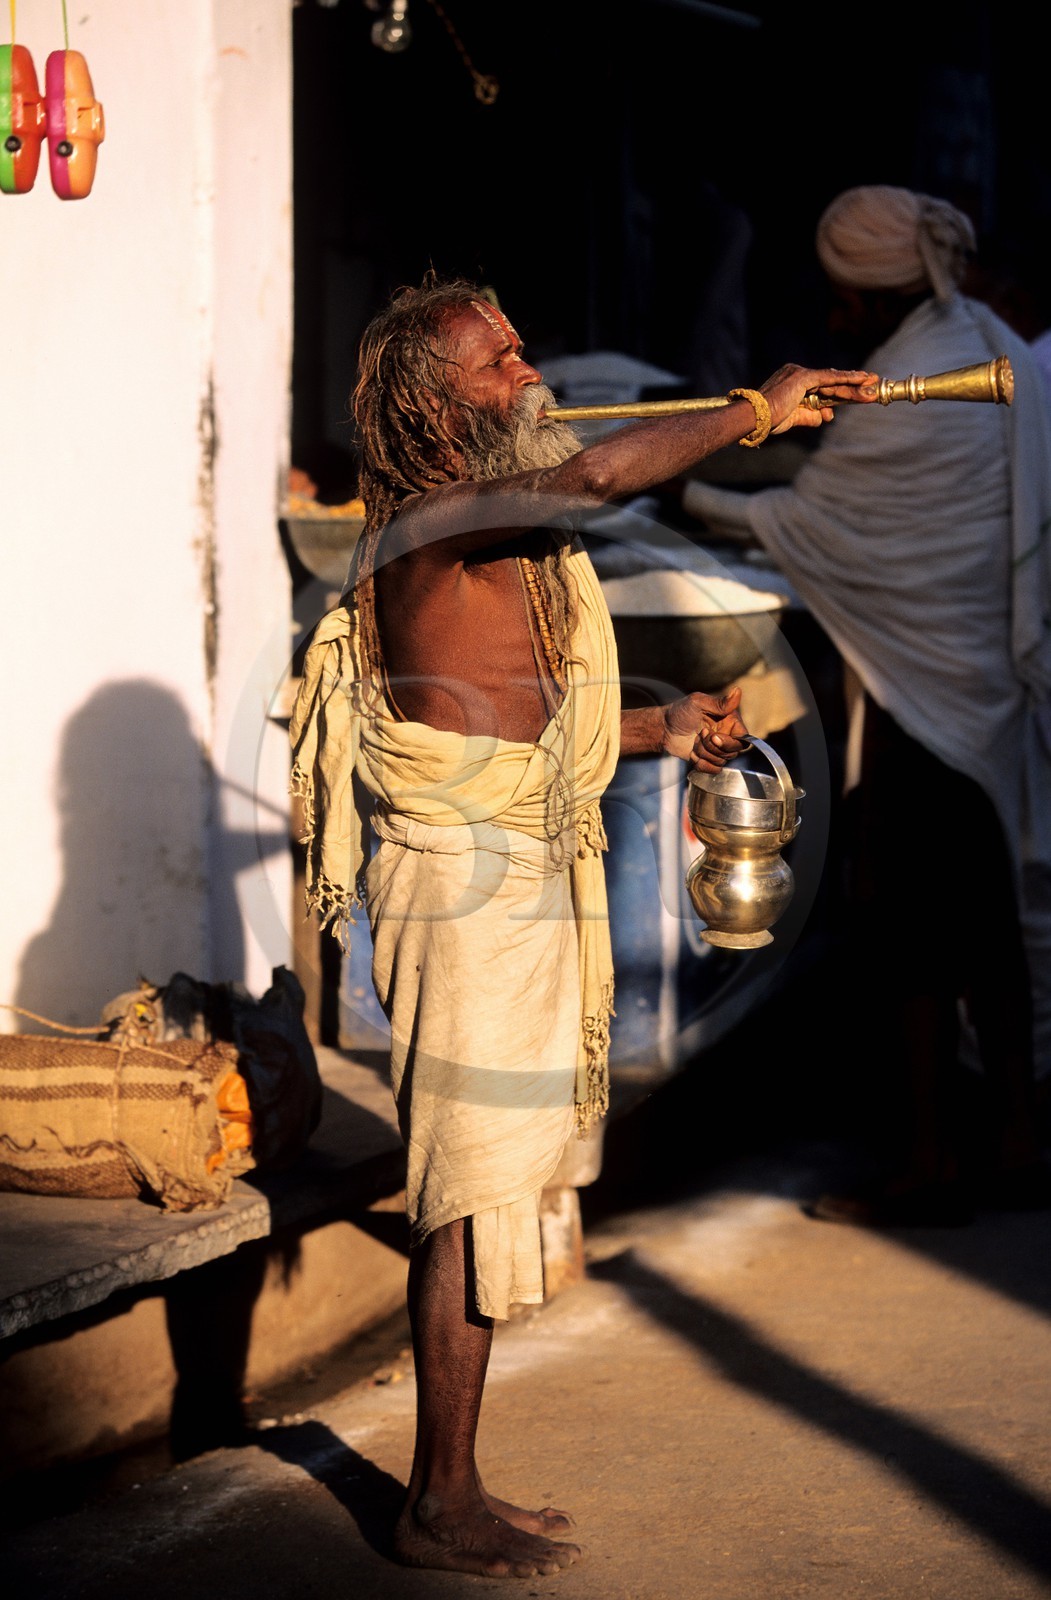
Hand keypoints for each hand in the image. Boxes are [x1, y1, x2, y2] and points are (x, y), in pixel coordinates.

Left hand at [661, 686, 749, 771]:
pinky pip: (714, 769)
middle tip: (700, 734)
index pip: (743, 738)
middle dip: (714, 747)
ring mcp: (717, 748)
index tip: (714, 737)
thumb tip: (737, 691)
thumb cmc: (680, 712)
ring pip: (722, 760)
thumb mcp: (698, 702)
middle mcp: (726, 735)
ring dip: (705, 753)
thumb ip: (719, 702)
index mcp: (729, 720)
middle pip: (733, 751)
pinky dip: (703, 765)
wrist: (664, 728)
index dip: (731, 741)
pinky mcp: (708, 759)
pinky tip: (694, 755)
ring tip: (695, 741)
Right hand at [759, 364, 879, 434]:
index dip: (841, 390)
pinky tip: (862, 379)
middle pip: (830, 382)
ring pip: (832, 381)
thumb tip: (826, 416)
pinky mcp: (803, 378)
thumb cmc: (768, 420)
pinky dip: (847, 379)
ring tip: (873, 385)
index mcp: (793, 383)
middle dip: (853, 385)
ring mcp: (800, 374)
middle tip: (872, 385)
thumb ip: (810, 415)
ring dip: (854, 384)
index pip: (822, 386)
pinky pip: (830, 378)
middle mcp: (797, 374)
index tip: (857, 392)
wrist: (755, 419)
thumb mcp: (793, 418)